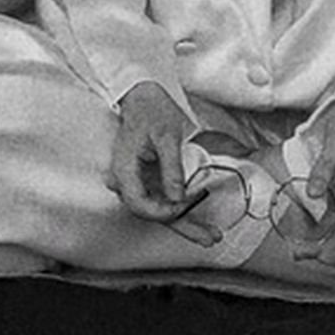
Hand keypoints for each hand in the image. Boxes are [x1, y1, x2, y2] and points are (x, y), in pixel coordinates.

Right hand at [109, 82, 215, 245]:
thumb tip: (177, 197)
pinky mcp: (147, 180)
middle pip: (152, 212)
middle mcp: (126, 181)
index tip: (185, 206)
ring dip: (184, 222)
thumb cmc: (152, 110)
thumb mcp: (166, 135)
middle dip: (182, 227)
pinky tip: (197, 219)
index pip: (140, 203)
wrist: (143, 96)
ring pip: (159, 209)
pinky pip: (162, 199)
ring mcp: (136, 182)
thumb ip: (170, 167)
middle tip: (209, 238)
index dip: (163, 211)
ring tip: (210, 235)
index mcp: (124, 169)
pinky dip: (180, 209)